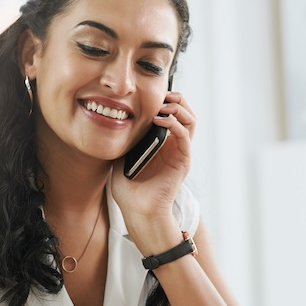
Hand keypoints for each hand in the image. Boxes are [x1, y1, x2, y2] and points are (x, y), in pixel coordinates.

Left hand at [110, 92, 195, 227]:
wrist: (138, 211)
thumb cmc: (128, 191)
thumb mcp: (120, 159)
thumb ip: (123, 141)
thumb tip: (115, 122)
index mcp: (161, 144)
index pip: (171, 114)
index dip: (164, 100)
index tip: (149, 94)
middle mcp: (173, 146)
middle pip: (185, 113)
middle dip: (176, 99)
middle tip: (162, 94)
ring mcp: (180, 152)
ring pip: (191, 119)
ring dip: (179, 107)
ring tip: (163, 104)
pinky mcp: (183, 160)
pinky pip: (185, 134)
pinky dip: (175, 122)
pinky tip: (160, 119)